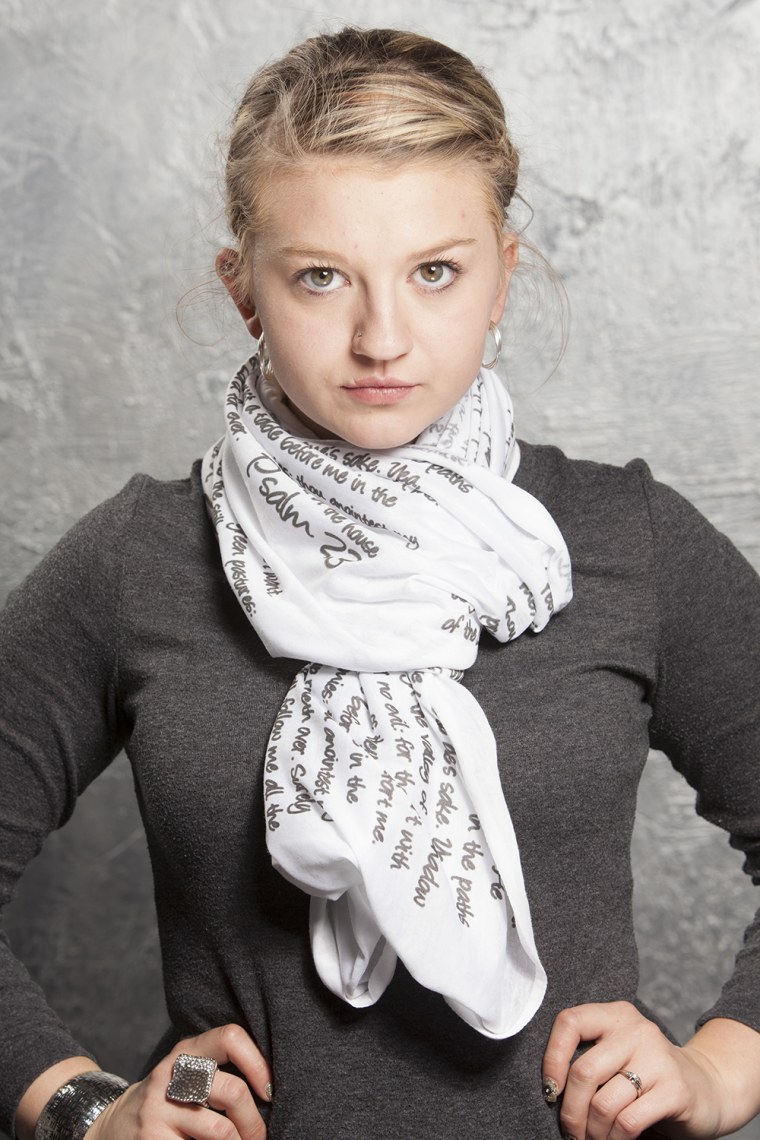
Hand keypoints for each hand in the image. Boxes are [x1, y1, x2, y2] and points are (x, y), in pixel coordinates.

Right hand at [88, 1024, 271, 1139]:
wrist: (110, 1127)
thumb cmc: (167, 1103)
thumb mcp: (185, 1075)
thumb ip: (218, 1074)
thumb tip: (271, 1094)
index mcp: (186, 1052)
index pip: (230, 1037)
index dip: (258, 1063)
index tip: (270, 1091)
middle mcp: (171, 1075)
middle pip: (233, 1091)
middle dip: (254, 1122)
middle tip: (259, 1137)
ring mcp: (159, 1110)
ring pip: (221, 1131)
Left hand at [542, 1001, 729, 1139]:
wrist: (707, 1088)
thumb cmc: (647, 1075)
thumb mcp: (617, 1055)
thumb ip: (589, 1059)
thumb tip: (550, 1092)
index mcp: (616, 1015)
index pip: (570, 1022)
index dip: (551, 1058)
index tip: (550, 1091)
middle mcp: (637, 1030)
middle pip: (583, 1071)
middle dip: (571, 1111)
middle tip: (571, 1131)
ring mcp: (658, 1058)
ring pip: (603, 1103)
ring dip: (593, 1132)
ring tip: (593, 1139)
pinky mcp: (675, 1090)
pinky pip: (628, 1122)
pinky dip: (615, 1139)